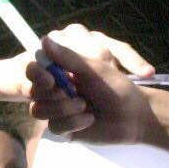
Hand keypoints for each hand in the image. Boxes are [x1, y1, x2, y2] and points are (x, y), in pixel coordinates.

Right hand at [31, 28, 157, 140]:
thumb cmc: (117, 88)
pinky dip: (72, 123)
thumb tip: (43, 39)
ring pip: (39, 110)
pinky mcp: (63, 128)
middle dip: (55, 94)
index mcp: (62, 70)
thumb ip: (67, 56)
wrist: (134, 118)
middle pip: (34, 91)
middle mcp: (57, 88)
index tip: (49, 78)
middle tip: (74, 93)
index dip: (37, 74)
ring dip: (64, 109)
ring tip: (85, 106)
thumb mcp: (93, 68)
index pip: (36, 69)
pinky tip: (89, 120)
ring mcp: (58, 108)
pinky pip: (53, 126)